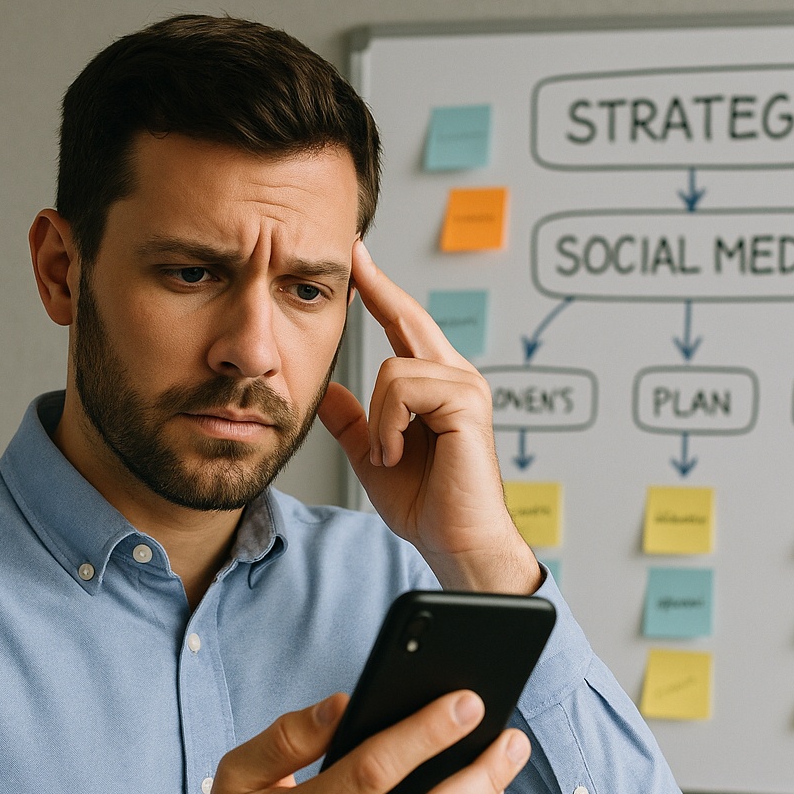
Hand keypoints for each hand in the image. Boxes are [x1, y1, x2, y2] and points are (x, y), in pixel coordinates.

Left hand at [318, 241, 540, 593]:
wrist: (453, 541)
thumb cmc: (426, 504)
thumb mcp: (375, 455)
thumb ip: (354, 421)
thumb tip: (328, 390)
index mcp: (435, 387)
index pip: (404, 328)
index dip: (382, 292)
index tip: (358, 261)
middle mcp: (455, 378)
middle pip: (410, 318)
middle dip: (380, 286)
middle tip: (352, 252)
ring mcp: (465, 387)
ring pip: (393, 366)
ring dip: (380, 419)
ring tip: (391, 455)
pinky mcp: (466, 403)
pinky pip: (404, 389)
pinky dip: (390, 427)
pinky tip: (399, 455)